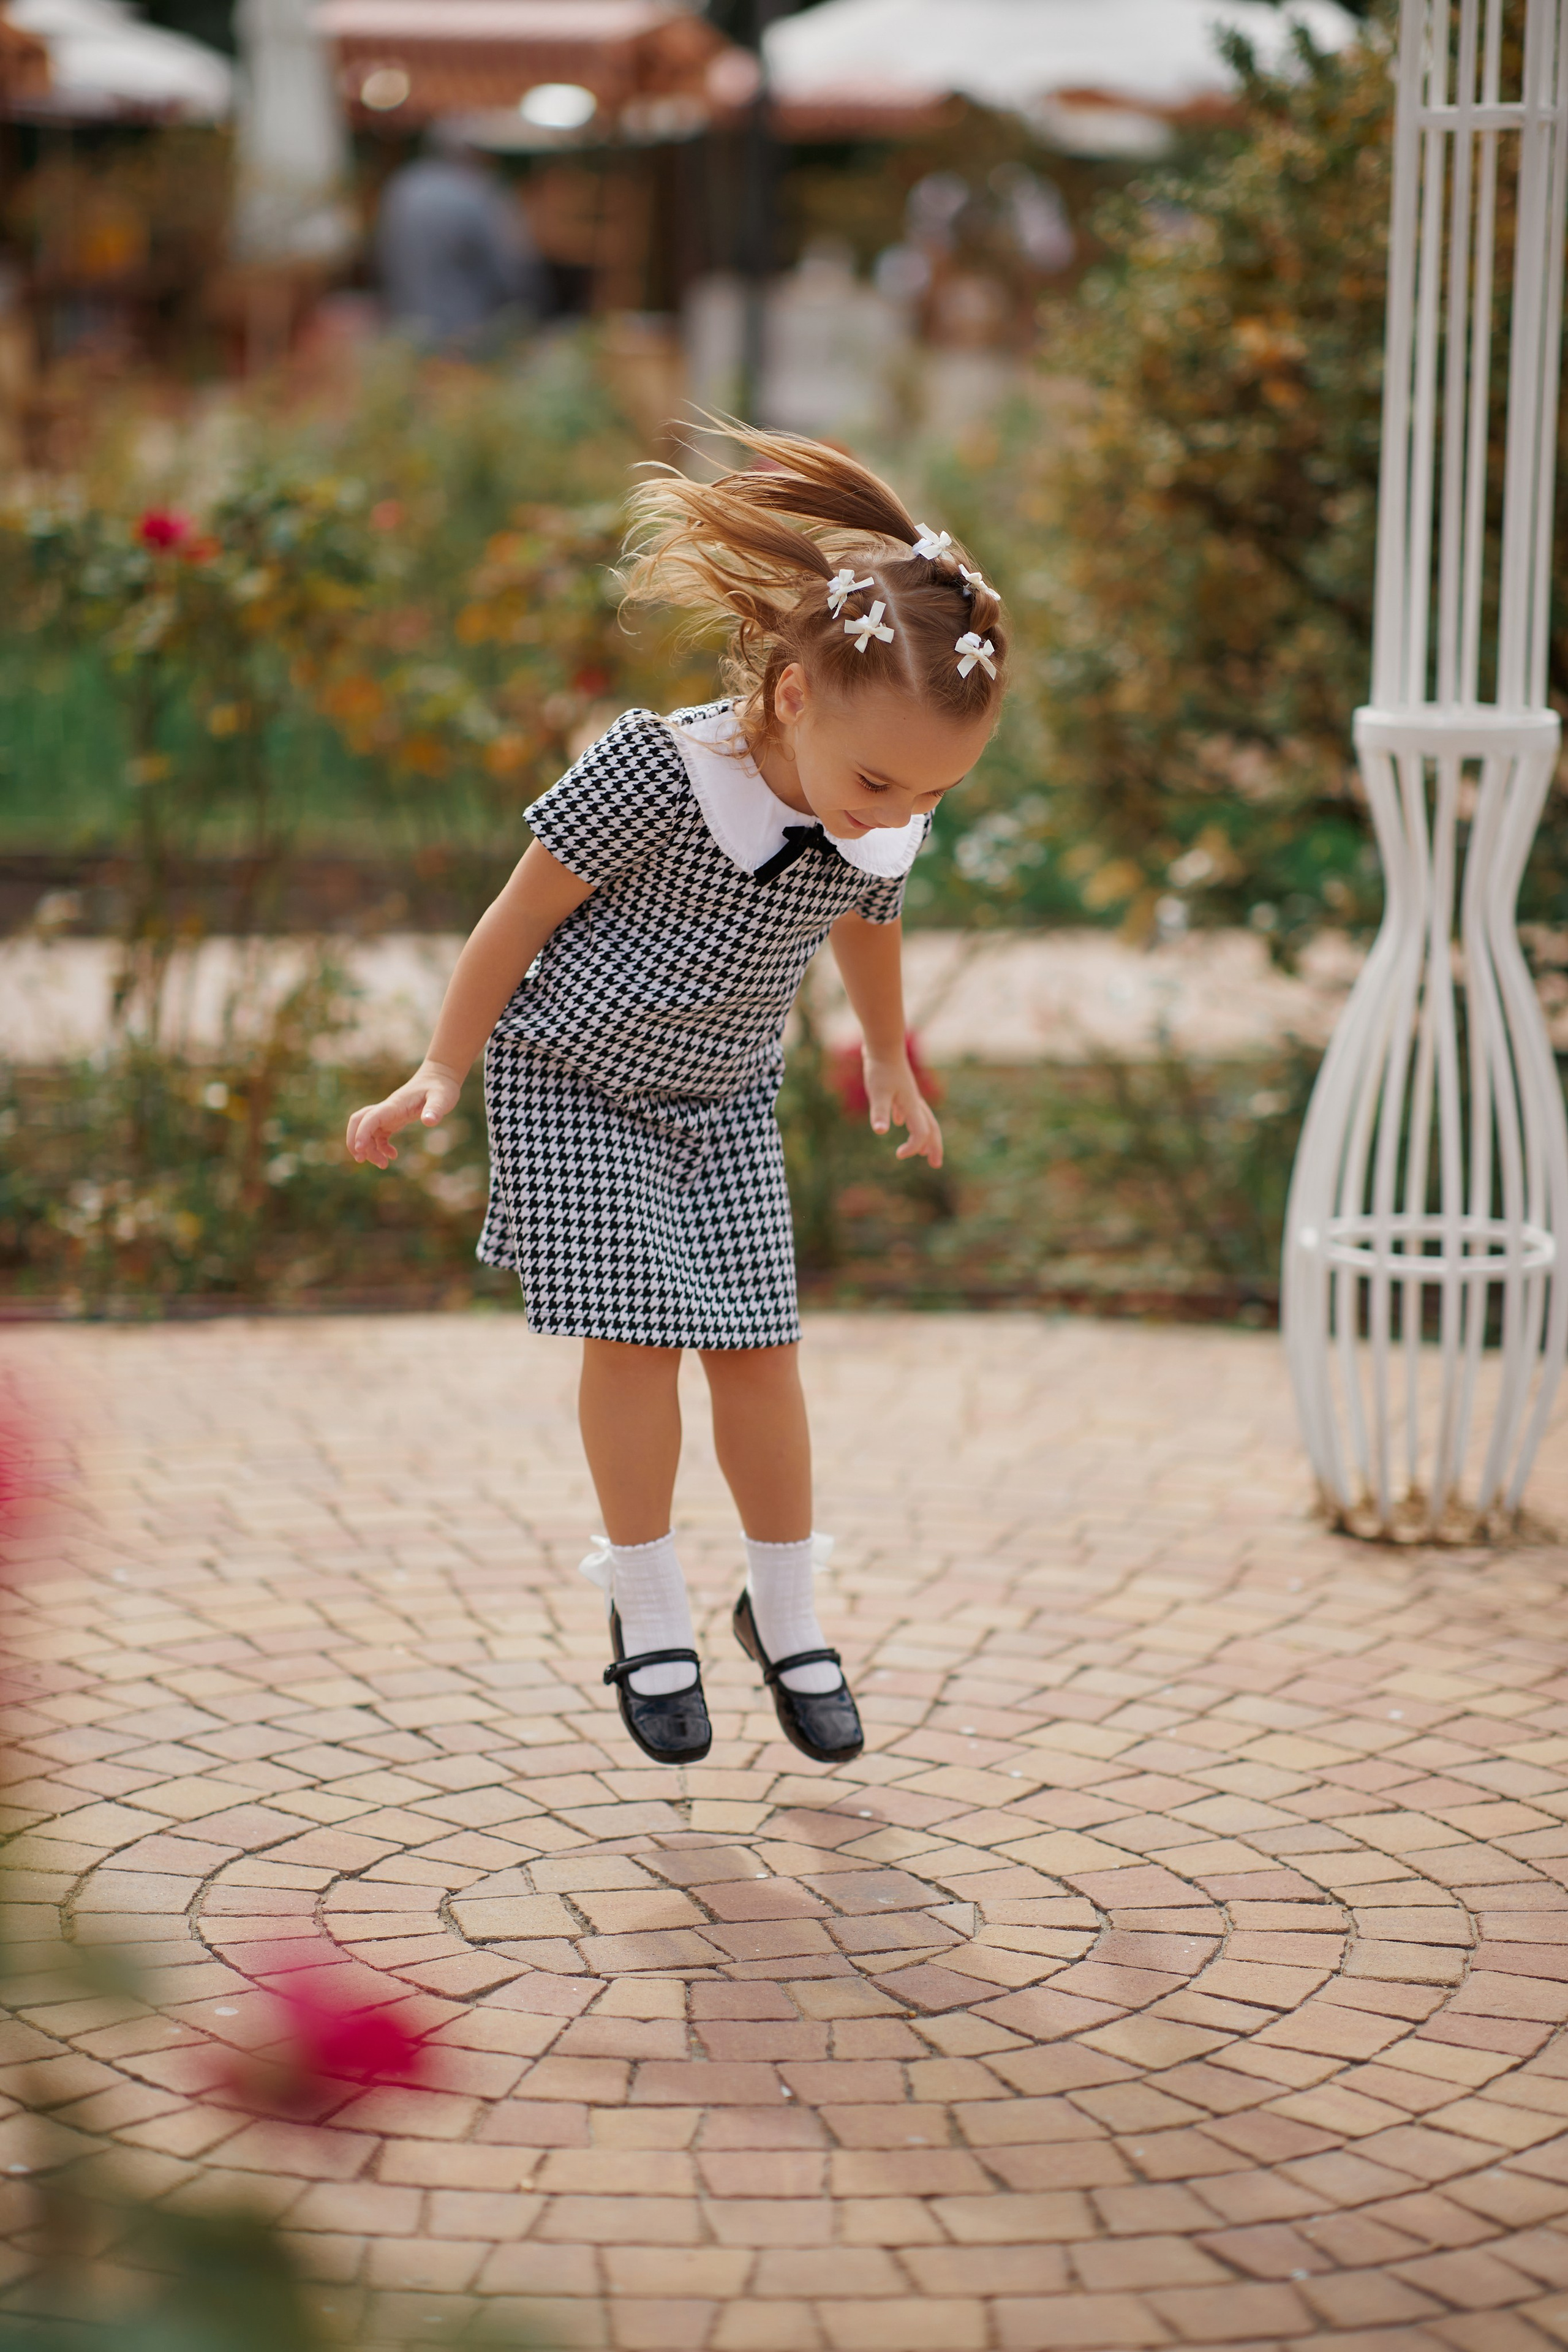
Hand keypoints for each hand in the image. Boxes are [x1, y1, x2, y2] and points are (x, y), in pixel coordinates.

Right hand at [346, 1062, 461, 1169]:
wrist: (440, 1077)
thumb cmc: (441, 1087)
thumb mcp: (443, 1098)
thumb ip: (435, 1109)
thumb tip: (429, 1122)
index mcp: (395, 1104)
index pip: (371, 1117)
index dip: (362, 1132)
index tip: (360, 1150)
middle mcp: (387, 1109)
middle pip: (359, 1121)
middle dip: (354, 1140)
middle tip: (361, 1160)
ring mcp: (389, 1114)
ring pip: (367, 1130)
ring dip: (369, 1148)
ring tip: (383, 1164)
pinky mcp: (394, 1119)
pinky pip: (379, 1134)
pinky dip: (380, 1147)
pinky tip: (393, 1155)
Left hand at [863, 1050, 942, 1167]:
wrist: (883, 1046)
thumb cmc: (880, 1069)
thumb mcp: (878, 1092)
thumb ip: (880, 1112)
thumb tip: (880, 1131)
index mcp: (911, 1107)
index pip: (921, 1134)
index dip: (913, 1148)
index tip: (898, 1155)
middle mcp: (915, 1103)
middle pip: (931, 1129)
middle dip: (934, 1147)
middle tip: (936, 1165)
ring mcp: (909, 1096)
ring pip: (924, 1120)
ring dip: (926, 1137)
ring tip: (924, 1150)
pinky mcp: (901, 1090)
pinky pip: (910, 1110)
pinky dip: (910, 1121)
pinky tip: (899, 1121)